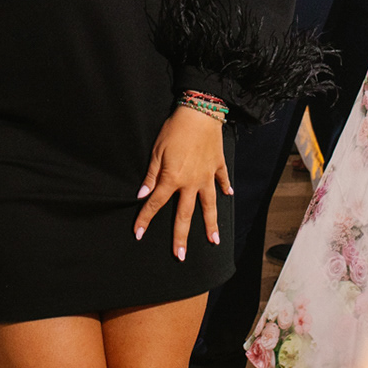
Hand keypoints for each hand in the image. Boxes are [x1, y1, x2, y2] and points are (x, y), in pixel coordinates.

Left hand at [134, 105, 230, 260]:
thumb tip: (142, 196)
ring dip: (211, 224)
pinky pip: (222, 179)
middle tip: (181, 256)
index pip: (155, 204)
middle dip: (181, 237)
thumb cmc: (174, 129)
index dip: (145, 219)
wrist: (200, 112)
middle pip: (185, 215)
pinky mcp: (217, 164)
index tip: (139, 234)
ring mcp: (207, 175)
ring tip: (213, 241)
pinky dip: (225, 188)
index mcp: (173, 179)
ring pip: (209, 205)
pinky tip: (228, 196)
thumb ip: (151, 176)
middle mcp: (191, 183)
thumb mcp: (156, 151)